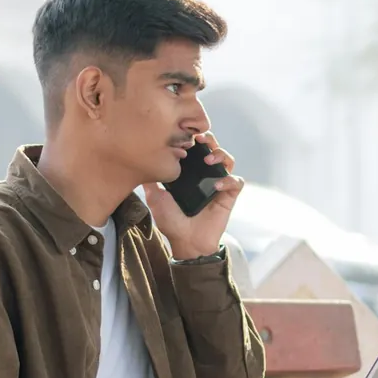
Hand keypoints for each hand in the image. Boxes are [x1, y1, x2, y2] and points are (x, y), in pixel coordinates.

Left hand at [143, 131, 244, 259]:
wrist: (186, 242)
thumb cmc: (171, 221)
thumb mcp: (155, 197)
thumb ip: (151, 180)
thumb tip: (141, 161)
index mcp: (189, 172)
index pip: (194, 148)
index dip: (192, 138)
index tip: (184, 134)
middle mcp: (204, 174)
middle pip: (213, 147)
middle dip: (209, 139)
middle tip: (200, 139)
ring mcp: (218, 184)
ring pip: (228, 160)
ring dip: (221, 155)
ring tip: (208, 160)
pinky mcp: (228, 196)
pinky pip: (236, 182)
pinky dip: (228, 180)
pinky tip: (216, 185)